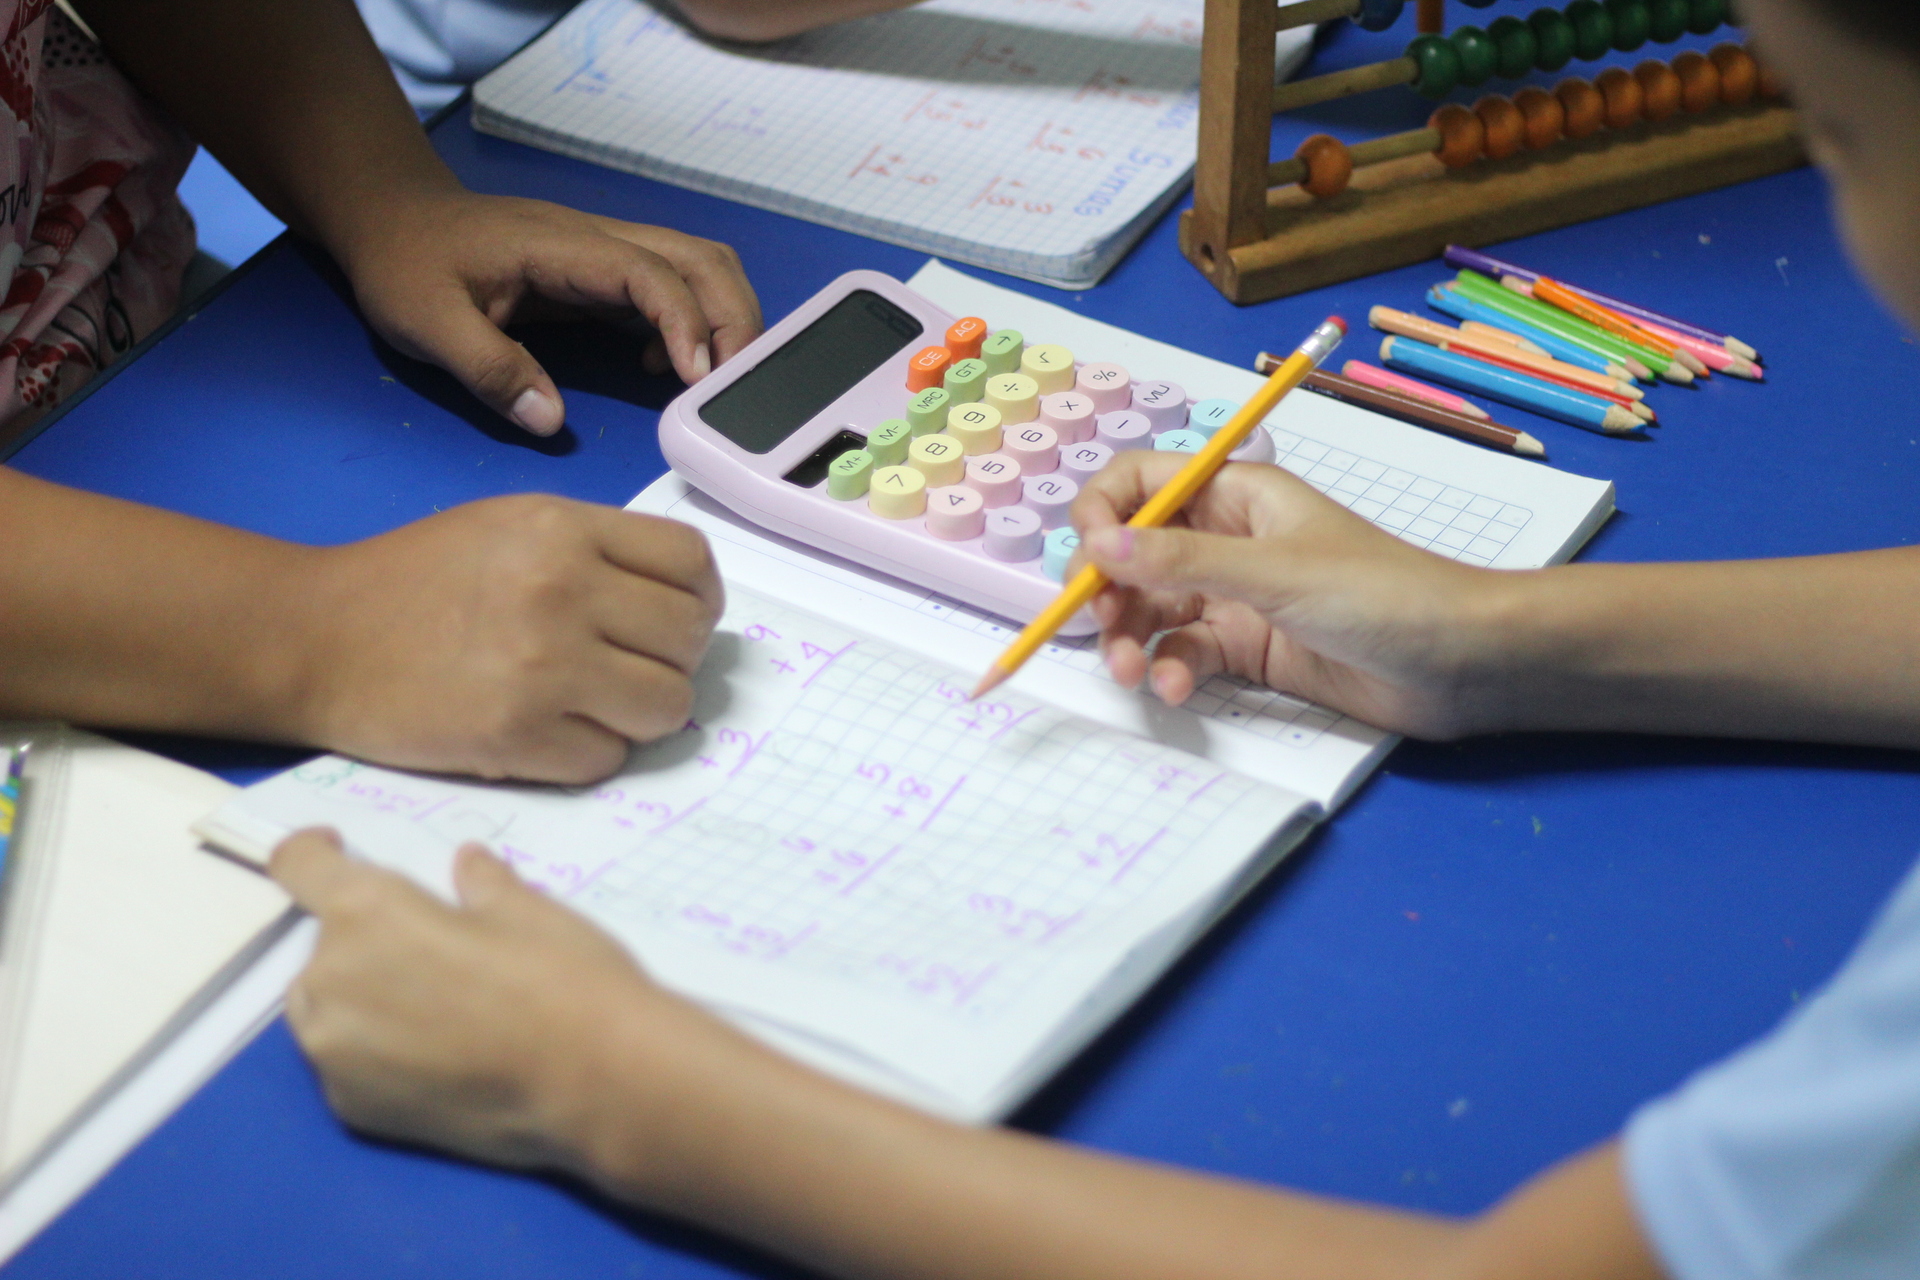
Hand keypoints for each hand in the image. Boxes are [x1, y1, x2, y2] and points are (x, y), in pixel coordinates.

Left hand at [270, 829, 776, 1195]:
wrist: (596, 1085)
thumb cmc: (564, 977)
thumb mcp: (529, 911)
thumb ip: (481, 885)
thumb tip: (466, 865)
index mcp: (366, 912)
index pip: (298, 864)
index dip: (314, 849)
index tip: (337, 848)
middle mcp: (330, 979)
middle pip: (322, 944)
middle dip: (365, 939)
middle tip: (435, 953)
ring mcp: (333, 1053)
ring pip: (325, 1006)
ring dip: (361, 995)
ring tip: (435, 1009)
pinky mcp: (351, 1108)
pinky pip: (345, 1062)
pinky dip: (377, 1052)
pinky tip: (440, 1059)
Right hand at [292, 494, 722, 782]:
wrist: (315, 637)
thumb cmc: (412, 580)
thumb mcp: (511, 526)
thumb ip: (597, 552)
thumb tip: (682, 604)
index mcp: (564, 529)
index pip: (692, 563)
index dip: (699, 599)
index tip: (676, 620)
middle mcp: (563, 590)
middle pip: (689, 640)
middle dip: (670, 661)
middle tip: (628, 667)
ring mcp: (543, 667)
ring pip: (666, 708)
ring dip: (639, 715)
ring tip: (593, 703)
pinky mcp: (517, 736)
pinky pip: (609, 759)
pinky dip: (590, 753)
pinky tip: (549, 731)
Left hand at [336, 190, 762, 435]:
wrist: (390, 218)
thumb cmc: (404, 262)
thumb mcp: (424, 321)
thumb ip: (488, 369)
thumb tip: (549, 419)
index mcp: (560, 246)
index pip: (650, 272)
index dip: (684, 322)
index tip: (695, 379)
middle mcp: (596, 240)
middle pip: (701, 259)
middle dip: (733, 319)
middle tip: (733, 386)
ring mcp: (603, 254)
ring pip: (697, 267)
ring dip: (724, 319)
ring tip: (715, 381)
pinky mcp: (601, 274)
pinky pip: (671, 290)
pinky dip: (691, 328)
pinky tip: (664, 369)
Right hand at [1072, 453, 1531, 738]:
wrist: (1460, 664)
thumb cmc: (1383, 595)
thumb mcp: (1275, 573)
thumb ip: (1182, 563)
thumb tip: (1097, 544)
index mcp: (1237, 495)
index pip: (1142, 482)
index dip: (1103, 512)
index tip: (1089, 558)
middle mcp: (1227, 540)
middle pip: (1134, 551)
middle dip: (1106, 588)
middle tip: (1094, 626)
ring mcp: (1236, 596)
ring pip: (1151, 608)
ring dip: (1129, 638)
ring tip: (1130, 673)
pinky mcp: (1248, 649)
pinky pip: (1184, 651)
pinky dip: (1170, 669)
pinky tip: (1177, 688)